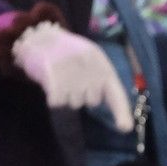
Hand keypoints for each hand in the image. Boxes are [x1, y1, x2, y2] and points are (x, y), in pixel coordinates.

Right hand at [11, 21, 133, 131]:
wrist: (41, 37)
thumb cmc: (69, 53)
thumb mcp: (91, 60)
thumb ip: (100, 79)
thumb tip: (101, 103)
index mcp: (102, 65)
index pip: (116, 92)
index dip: (121, 111)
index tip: (125, 128)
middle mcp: (90, 68)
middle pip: (92, 101)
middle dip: (83, 96)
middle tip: (73, 80)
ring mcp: (72, 72)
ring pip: (73, 103)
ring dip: (67, 96)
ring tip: (61, 78)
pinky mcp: (52, 75)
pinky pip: (57, 102)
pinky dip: (53, 97)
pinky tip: (52, 83)